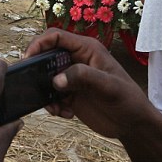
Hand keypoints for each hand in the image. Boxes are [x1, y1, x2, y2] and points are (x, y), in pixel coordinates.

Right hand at [26, 30, 150, 140]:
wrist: (134, 125)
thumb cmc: (128, 100)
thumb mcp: (108, 87)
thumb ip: (83, 78)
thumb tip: (55, 80)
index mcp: (86, 49)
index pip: (56, 36)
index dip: (39, 43)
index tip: (28, 58)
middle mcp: (77, 60)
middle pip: (46, 56)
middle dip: (38, 71)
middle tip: (34, 86)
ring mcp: (72, 77)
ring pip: (46, 78)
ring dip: (45, 92)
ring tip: (56, 107)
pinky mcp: (70, 94)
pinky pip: (51, 95)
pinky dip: (52, 104)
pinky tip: (66, 113)